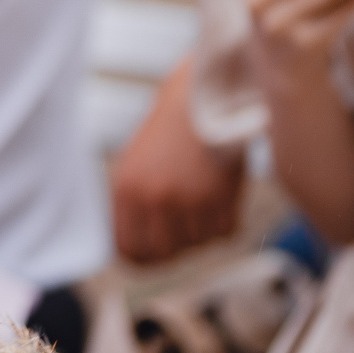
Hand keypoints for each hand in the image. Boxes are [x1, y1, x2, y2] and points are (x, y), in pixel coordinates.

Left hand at [109, 61, 243, 264]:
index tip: (156, 253)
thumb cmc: (171, 130)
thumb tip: (139, 252)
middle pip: (164, 254)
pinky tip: (222, 193)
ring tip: (204, 195)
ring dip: (205, 228)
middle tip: (185, 228)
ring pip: (199, 244)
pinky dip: (227, 219)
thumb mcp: (137, 166)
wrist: (204, 95)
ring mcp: (187, 201)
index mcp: (126, 190)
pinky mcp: (221, 197)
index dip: (144, 257)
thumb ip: (136, 208)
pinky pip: (226, 233)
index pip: (129, 250)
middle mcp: (153, 199)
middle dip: (176, 247)